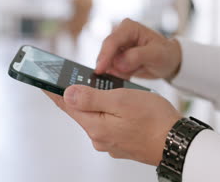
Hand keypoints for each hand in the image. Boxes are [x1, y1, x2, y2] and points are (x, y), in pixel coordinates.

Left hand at [44, 85, 181, 165]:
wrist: (178, 143)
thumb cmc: (154, 119)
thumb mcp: (121, 100)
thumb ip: (91, 98)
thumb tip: (68, 93)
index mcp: (95, 126)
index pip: (66, 105)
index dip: (53, 90)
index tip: (42, 80)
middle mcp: (99, 138)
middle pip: (81, 110)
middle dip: (79, 93)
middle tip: (77, 76)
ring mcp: (111, 143)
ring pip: (97, 116)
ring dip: (98, 102)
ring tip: (107, 87)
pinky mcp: (122, 144)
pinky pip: (109, 123)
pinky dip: (110, 112)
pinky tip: (121, 104)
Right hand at [95, 18, 181, 79]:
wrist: (169, 61)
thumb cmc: (165, 54)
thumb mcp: (156, 54)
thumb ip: (137, 56)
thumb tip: (118, 63)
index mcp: (129, 27)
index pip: (112, 41)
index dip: (105, 56)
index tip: (99, 70)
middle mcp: (120, 35)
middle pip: (106, 52)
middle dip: (109, 66)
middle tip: (114, 78)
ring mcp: (117, 47)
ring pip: (107, 62)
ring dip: (115, 72)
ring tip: (129, 75)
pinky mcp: (116, 58)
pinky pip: (110, 69)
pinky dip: (117, 75)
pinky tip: (127, 76)